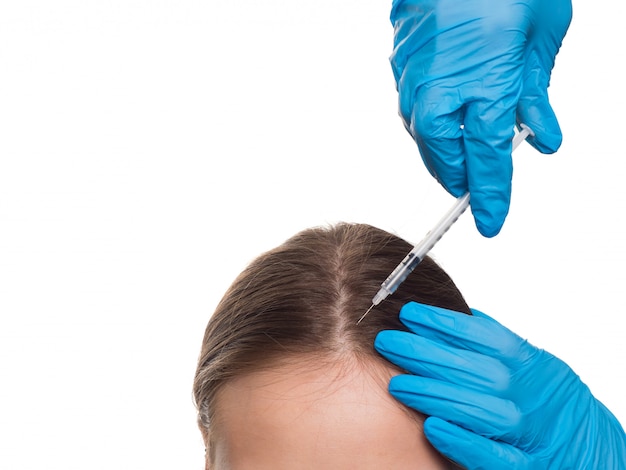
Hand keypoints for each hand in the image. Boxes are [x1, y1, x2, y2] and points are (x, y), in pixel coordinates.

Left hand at [375, 303, 625, 468]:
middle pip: (475, 370)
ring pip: (481, 410)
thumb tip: (461, 313)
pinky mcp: (526, 468)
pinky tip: (431, 426)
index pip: (485, 337)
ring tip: (398, 383)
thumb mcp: (533, 364)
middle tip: (387, 342)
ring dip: (436, 393)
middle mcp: (531, 397)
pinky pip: (494, 456)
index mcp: (532, 365)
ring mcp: (529, 434)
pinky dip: (464, 441)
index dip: (445, 323)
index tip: (410, 314)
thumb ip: (499, 343)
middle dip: (426, 353)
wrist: (590, 450)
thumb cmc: (549, 402)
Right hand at [390, 0, 571, 236]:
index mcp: (485, 84)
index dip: (491, 196)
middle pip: (447, 157)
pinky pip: (411, 105)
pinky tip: (443, 112)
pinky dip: (429, 119)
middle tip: (474, 187)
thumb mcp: (541, 34)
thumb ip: (536, 94)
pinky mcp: (399, 63)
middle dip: (461, 178)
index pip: (488, 161)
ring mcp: (414, 77)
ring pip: (422, 135)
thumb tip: (544, 138)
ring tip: (461, 151)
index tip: (490, 223)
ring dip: (443, 150)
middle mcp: (441, 89)